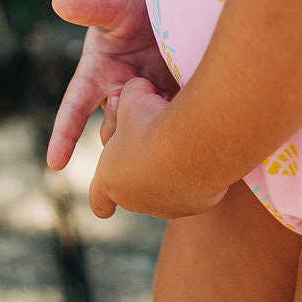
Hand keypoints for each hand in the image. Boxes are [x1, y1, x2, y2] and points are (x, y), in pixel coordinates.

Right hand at [45, 0, 180, 170]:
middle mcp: (116, 95)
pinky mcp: (170, 104)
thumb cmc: (135, 4)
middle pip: (112, 128)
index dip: (64, 135)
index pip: (74, 110)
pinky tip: (184, 107)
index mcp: (95, 76)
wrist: (174, 5)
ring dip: (146, 123)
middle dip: (119, 121)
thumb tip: (58, 0)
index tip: (55, 164)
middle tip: (129, 94)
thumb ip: (89, 8)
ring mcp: (144, 102)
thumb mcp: (113, 6)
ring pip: (139, 133)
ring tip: (159, 94)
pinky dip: (174, 121)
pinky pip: (169, 125)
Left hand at [88, 77, 228, 219]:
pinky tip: (203, 149)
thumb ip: (128, 98)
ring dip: (169, 168)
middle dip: (142, 164)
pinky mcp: (198, 205)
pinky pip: (195, 186)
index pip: (99, 198)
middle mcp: (135, 201)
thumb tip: (134, 94)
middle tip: (156, 135)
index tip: (107, 208)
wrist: (191, 141)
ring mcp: (167, 206)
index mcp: (110, 179)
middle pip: (134, 187)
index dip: (103, 197)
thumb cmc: (152, 120)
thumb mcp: (133, 97)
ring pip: (166, 188)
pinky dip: (196, 171)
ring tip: (182, 138)